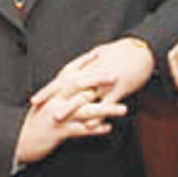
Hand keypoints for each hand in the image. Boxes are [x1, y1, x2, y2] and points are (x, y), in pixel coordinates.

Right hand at [16, 56, 126, 163]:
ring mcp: (56, 115)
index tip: (98, 53)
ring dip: (105, 109)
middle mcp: (54, 100)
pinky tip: (108, 128)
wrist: (17, 142)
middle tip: (116, 77)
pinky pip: (80, 129)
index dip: (84, 61)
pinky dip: (95, 128)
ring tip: (123, 109)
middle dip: (98, 80)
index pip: (69, 71)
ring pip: (85, 109)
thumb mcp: (45, 106)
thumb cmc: (34, 124)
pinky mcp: (58, 131)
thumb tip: (79, 90)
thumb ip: (60, 96)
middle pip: (79, 85)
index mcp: (52, 92)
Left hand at [31, 37, 154, 108]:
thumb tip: (80, 67)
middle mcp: (92, 74)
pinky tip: (90, 125)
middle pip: (68, 88)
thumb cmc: (123, 53)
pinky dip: (98, 114)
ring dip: (70, 107)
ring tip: (57, 118)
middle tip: (38, 110)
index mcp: (87, 67)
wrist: (142, 51)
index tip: (35, 99)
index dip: (49, 90)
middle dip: (52, 98)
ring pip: (84, 96)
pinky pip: (106, 103)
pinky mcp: (118, 88)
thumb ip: (89, 64)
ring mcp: (104, 82)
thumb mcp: (102, 55)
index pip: (63, 80)